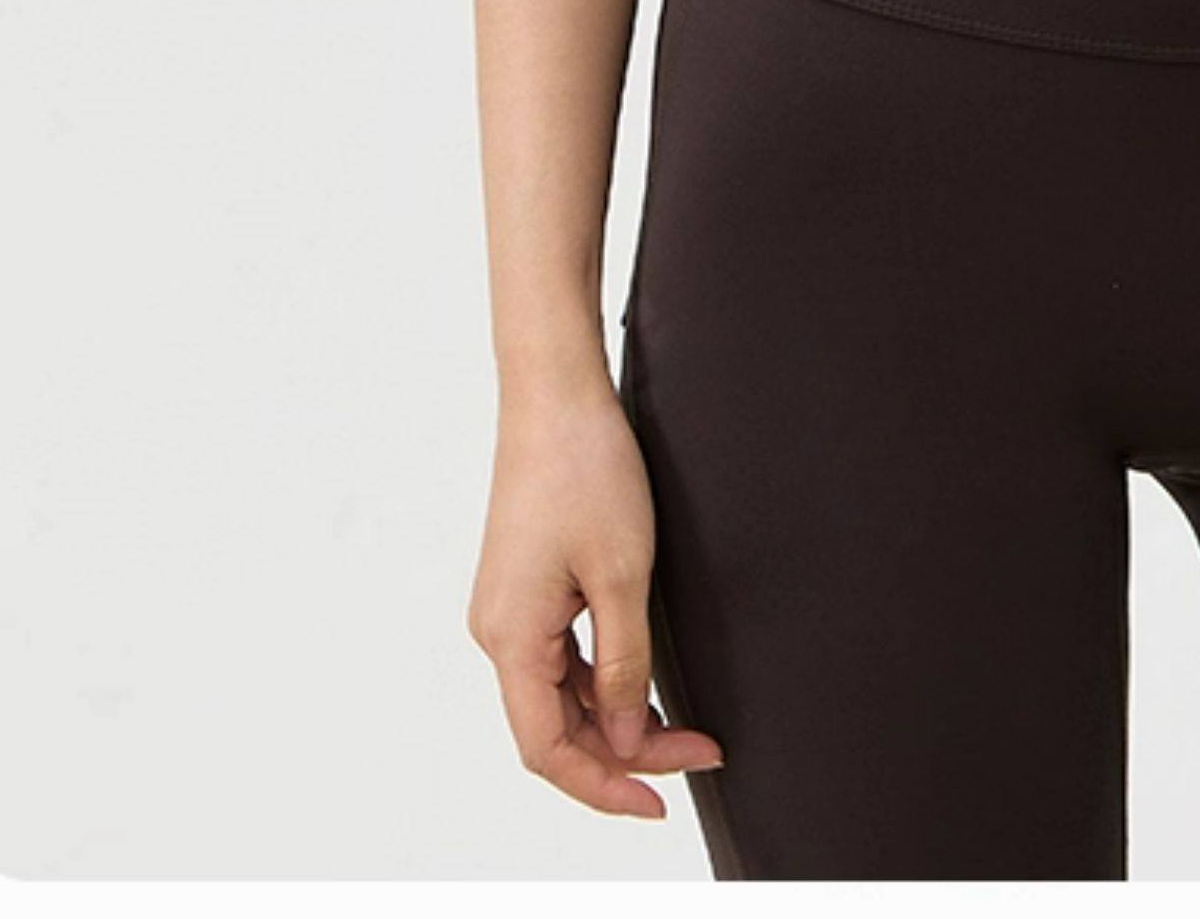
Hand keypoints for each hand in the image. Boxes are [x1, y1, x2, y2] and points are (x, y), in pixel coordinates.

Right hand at [466, 378, 722, 817]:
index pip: (547, 748)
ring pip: (565, 698)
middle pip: (558, 728)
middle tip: (701, 753)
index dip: (603, 785)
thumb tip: (625, 738)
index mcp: (509, 637)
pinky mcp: (530, 592)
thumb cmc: (586, 471)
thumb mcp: (622, 577)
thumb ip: (624, 666)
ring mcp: (512, 612)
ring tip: (691, 730)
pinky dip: (610, 685)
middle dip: (628, 753)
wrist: (558, 397)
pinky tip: (652, 692)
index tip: (659, 801)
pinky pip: (566, 662)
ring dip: (624, 720)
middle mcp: (499, 632)